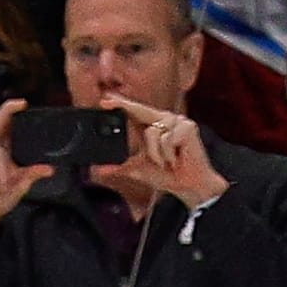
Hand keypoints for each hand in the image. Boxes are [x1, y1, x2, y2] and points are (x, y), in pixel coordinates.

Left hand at [108, 95, 228, 208]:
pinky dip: (167, 154)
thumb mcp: (138, 169)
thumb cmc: (165, 175)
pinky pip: (166, 139)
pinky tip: (175, 159)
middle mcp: (165, 119)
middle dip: (126, 109)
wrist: (186, 185)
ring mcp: (177, 121)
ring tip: (166, 162)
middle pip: (141, 111)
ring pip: (151, 132)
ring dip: (155, 154)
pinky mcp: (188, 127)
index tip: (104, 101)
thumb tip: (99, 169)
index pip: (135, 111)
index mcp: (153, 125)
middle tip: (107, 106)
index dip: (120, 104)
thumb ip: (120, 166)